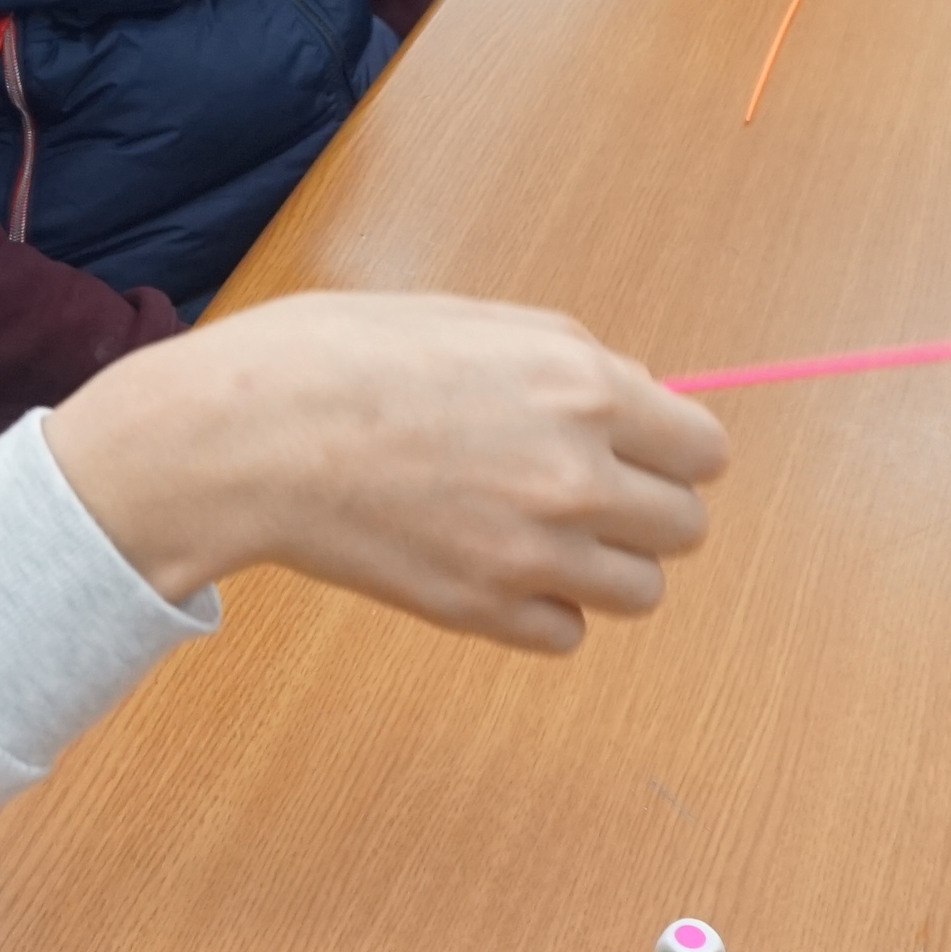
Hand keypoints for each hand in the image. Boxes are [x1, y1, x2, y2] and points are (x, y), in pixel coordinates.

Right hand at [45, 291, 728, 651]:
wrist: (245, 438)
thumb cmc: (336, 357)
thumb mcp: (468, 318)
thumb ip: (564, 358)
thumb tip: (630, 395)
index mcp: (583, 389)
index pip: (705, 450)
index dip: (671, 448)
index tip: (636, 448)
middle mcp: (579, 477)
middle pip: (685, 527)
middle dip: (644, 507)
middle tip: (579, 488)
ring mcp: (535, 555)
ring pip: (641, 592)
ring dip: (602, 566)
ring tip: (534, 532)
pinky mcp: (483, 613)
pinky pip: (566, 633)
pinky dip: (542, 609)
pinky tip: (491, 566)